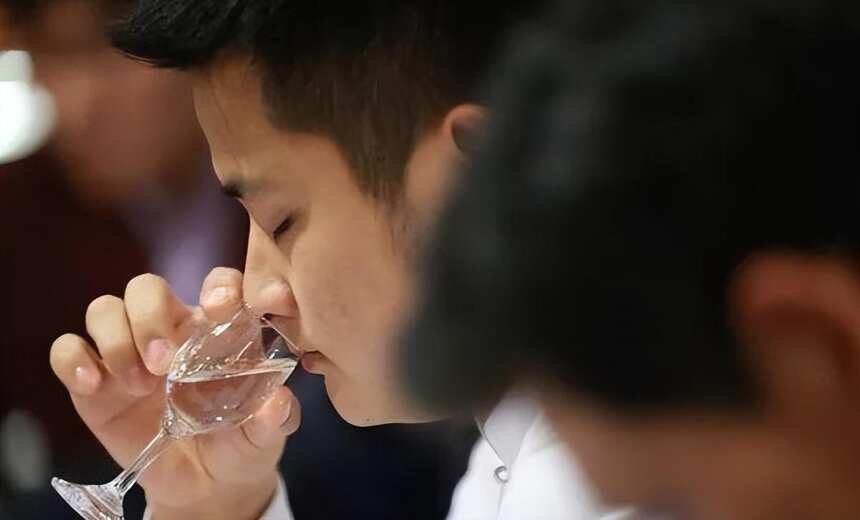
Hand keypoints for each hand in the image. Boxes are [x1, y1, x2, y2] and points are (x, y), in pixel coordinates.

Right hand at [50, 268, 299, 518]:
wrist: (203, 486)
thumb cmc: (240, 443)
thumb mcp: (263, 436)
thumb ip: (273, 419)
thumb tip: (278, 404)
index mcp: (217, 332)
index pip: (217, 285)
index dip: (219, 285)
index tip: (219, 306)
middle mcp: (171, 331)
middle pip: (147, 287)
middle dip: (150, 317)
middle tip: (163, 364)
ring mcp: (128, 352)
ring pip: (105, 309)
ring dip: (116, 339)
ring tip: (138, 384)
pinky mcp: (93, 383)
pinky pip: (68, 349)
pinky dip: (73, 360)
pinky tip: (93, 386)